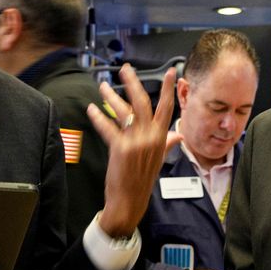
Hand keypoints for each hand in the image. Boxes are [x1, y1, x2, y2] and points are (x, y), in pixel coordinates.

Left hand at [87, 65, 180, 237]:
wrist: (130, 200)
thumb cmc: (143, 179)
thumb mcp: (158, 159)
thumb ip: (167, 143)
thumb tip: (178, 135)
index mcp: (160, 137)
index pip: (166, 108)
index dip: (168, 89)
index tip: (170, 72)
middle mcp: (150, 137)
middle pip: (142, 102)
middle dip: (133, 83)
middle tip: (125, 69)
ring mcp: (136, 142)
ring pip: (124, 111)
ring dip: (111, 97)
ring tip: (102, 87)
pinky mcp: (120, 148)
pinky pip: (108, 127)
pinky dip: (98, 117)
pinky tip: (92, 109)